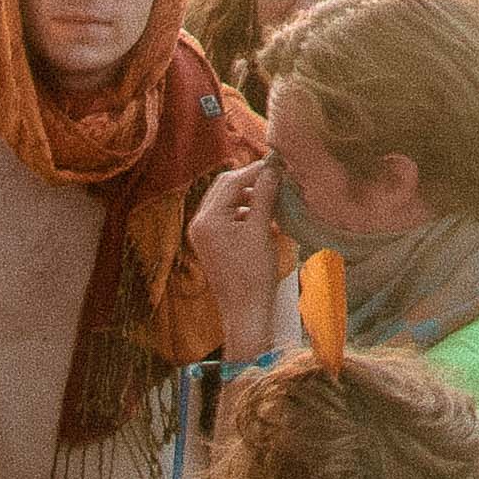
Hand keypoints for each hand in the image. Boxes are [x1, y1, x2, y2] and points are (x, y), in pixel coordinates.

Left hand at [188, 159, 286, 343]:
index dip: (256, 171)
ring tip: (274, 200)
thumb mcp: (261, 232)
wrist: (245, 313)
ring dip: (250, 197)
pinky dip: (246, 212)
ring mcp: (204, 234)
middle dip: (251, 182)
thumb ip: (265, 197)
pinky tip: (266, 219)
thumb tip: (272, 170)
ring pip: (227, 201)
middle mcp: (200, 223)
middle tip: (276, 179)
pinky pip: (228, 217)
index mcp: (208, 219)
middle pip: (225, 187)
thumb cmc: (253, 275)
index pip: (232, 181)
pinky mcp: (212, 243)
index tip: (278, 165)